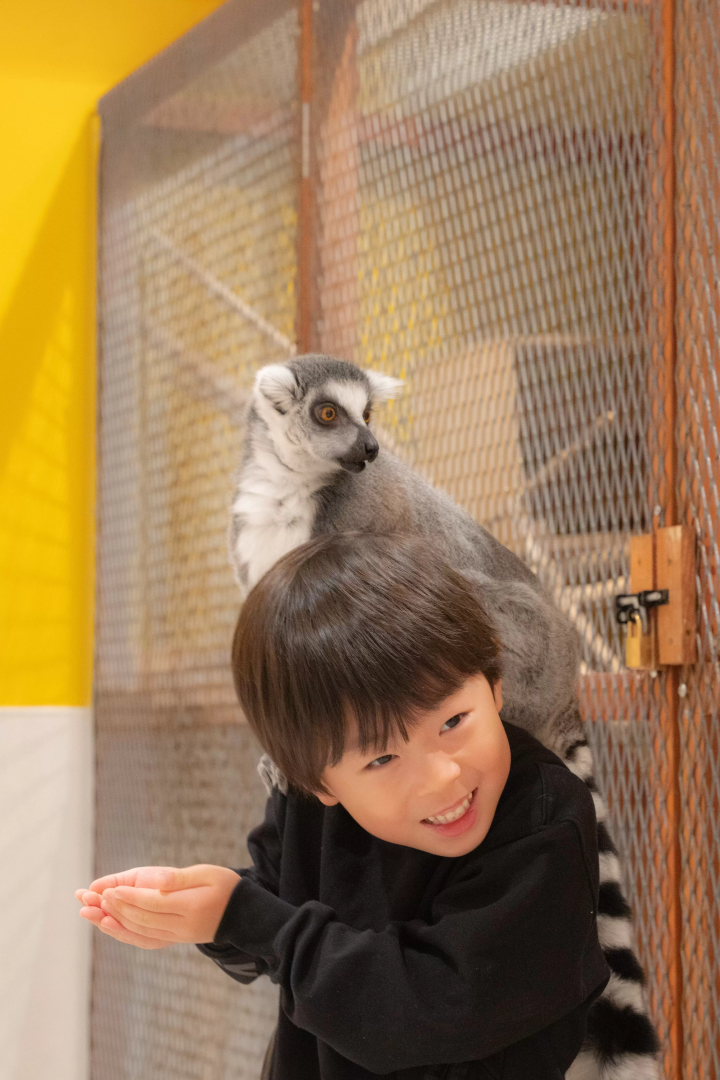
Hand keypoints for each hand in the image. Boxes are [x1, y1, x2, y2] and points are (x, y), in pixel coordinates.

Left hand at [75, 865, 239, 948]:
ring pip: (140, 931)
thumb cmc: (224, 886)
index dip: (130, 897)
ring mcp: (177, 936)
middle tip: (94, 898)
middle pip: (142, 919)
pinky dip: (124, 934)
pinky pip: (144, 940)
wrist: (241, 915)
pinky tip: (109, 926)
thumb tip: (156, 881)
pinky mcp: (173, 940)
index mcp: (191, 907)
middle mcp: (182, 926)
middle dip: (116, 908)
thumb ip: (180, 878)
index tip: (110, 889)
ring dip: (114, 922)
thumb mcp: (207, 873)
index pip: (153, 903)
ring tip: (93, 912)